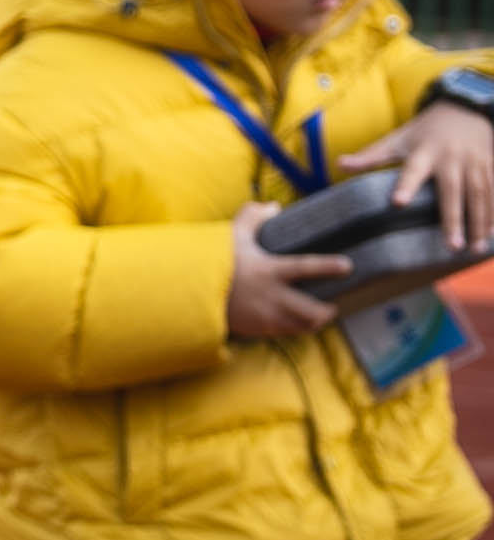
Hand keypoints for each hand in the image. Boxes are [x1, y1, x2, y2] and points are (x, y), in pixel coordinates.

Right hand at [226, 202, 350, 338]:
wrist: (192, 293)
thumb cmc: (214, 261)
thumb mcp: (232, 235)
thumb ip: (253, 217)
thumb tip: (274, 206)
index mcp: (270, 270)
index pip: (307, 267)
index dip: (329, 267)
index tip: (348, 266)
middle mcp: (272, 296)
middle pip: (312, 310)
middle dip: (328, 311)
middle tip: (334, 305)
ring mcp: (266, 316)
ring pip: (302, 326)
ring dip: (314, 322)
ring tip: (320, 316)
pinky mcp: (258, 329)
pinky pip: (285, 333)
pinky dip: (295, 329)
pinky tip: (297, 324)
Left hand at [342, 101, 493, 252]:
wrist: (465, 109)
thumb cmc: (424, 132)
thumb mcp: (397, 140)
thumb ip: (371, 156)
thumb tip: (339, 164)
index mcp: (424, 152)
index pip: (412, 170)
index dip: (405, 185)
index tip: (397, 203)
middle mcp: (452, 158)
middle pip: (452, 191)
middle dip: (453, 218)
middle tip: (452, 246)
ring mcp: (475, 162)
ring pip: (480, 195)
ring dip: (480, 222)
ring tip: (474, 249)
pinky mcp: (491, 166)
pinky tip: (492, 237)